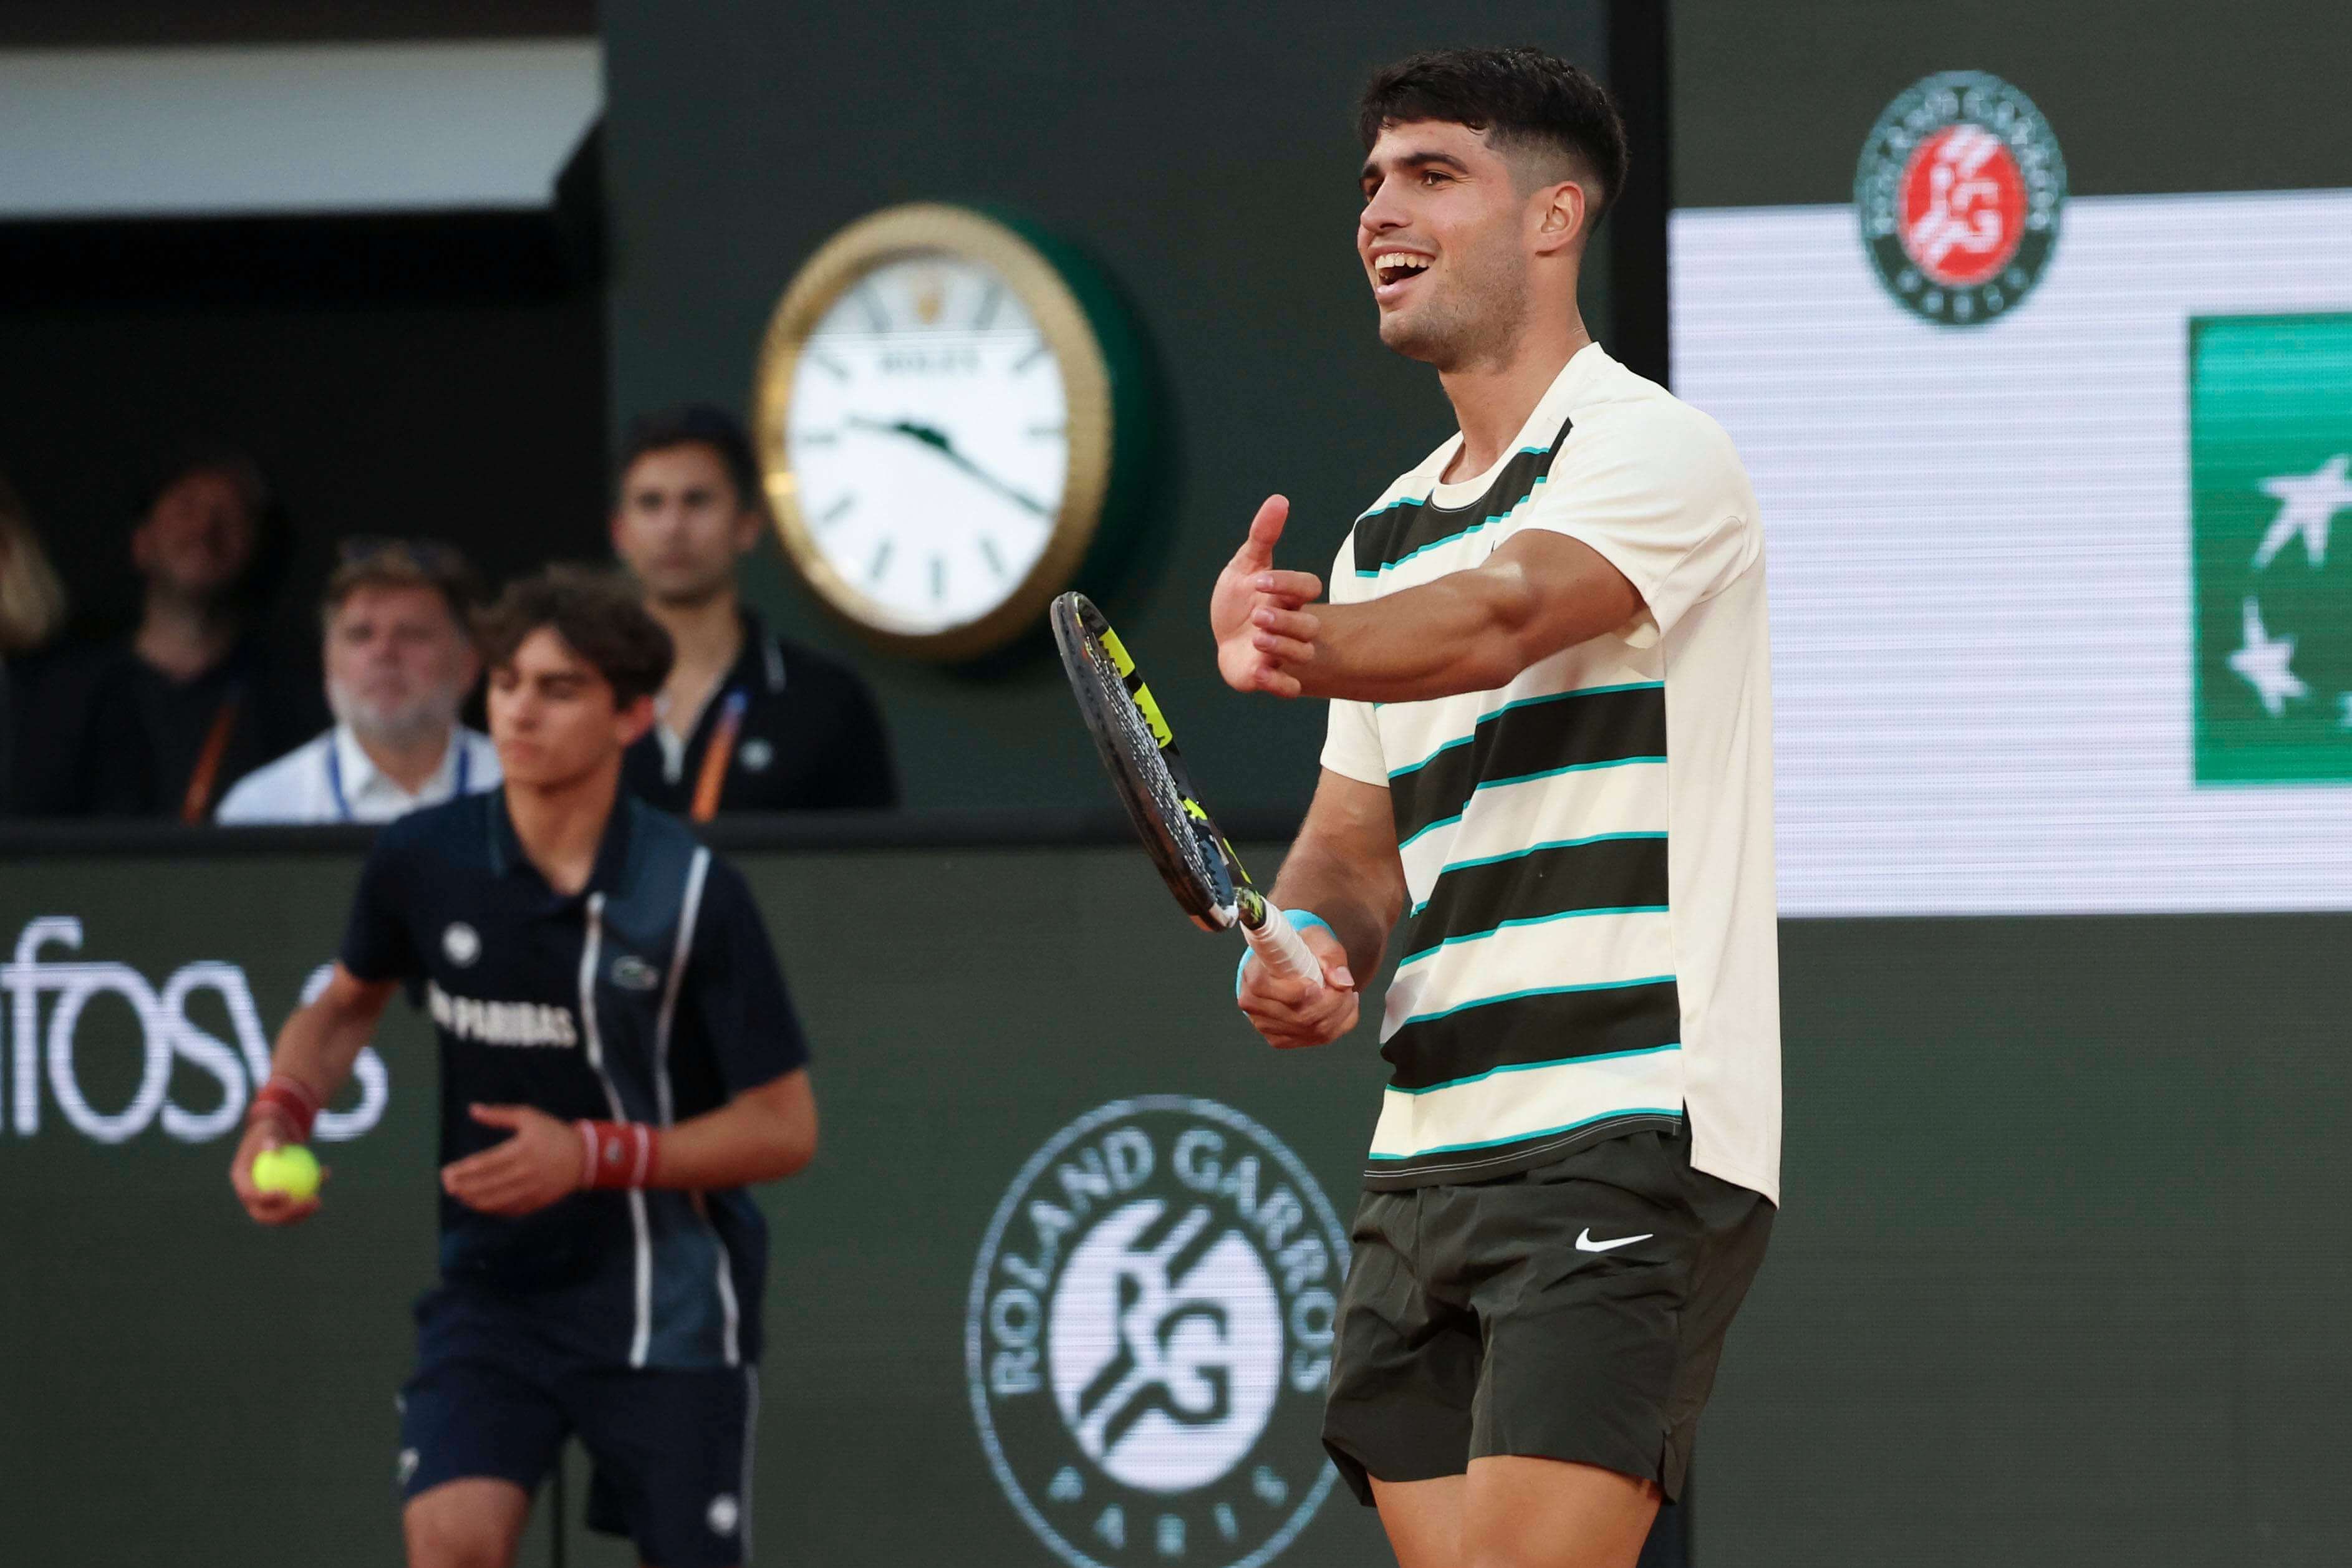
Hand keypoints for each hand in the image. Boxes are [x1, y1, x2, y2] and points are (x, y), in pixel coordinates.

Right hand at [229, 1117, 326, 1225]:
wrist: (276, 1131)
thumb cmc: (271, 1128)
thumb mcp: (269, 1128)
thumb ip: (270, 1138)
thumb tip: (273, 1149)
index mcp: (240, 1178)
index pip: (249, 1194)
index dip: (265, 1199)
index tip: (286, 1194)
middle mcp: (249, 1193)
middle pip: (263, 1213)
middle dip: (284, 1215)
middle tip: (305, 1204)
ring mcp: (264, 1198)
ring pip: (280, 1215)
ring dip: (300, 1213)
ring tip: (317, 1202)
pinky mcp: (279, 1198)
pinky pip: (294, 1203)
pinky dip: (309, 1195)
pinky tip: (326, 1180)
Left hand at [440, 1104, 583, 1217]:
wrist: (584, 1156)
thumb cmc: (553, 1133)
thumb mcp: (529, 1116)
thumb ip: (499, 1114)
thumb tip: (473, 1109)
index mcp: (521, 1150)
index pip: (484, 1164)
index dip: (462, 1170)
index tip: (446, 1172)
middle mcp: (524, 1173)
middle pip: (486, 1184)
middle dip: (463, 1186)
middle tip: (446, 1185)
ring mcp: (530, 1190)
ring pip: (495, 1200)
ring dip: (473, 1199)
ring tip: (459, 1195)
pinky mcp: (535, 1202)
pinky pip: (508, 1209)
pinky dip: (491, 1208)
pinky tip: (479, 1204)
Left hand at [1212, 496, 1323, 696]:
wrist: (1223, 637)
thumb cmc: (1237, 601)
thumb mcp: (1245, 565)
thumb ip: (1262, 535)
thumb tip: (1279, 500)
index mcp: (1289, 596)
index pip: (1308, 587)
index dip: (1288, 583)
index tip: (1259, 582)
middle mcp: (1292, 624)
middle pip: (1309, 624)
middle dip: (1286, 619)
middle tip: (1258, 614)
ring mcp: (1283, 653)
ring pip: (1302, 654)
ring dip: (1283, 646)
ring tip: (1258, 638)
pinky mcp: (1270, 677)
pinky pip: (1287, 687)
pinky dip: (1277, 682)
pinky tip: (1259, 670)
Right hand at [1238, 922, 1359, 1048]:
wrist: (1293, 963)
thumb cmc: (1301, 949)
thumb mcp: (1318, 939)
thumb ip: (1332, 957)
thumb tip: (1343, 982)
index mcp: (1254, 974)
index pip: (1268, 990)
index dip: (1297, 992)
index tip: (1318, 985)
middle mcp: (1253, 1004)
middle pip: (1299, 1017)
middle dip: (1333, 1003)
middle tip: (1346, 987)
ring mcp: (1265, 1025)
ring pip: (1314, 1031)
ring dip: (1340, 1013)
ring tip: (1346, 993)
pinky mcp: (1280, 1039)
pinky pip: (1318, 1040)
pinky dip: (1338, 1024)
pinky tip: (1340, 1007)